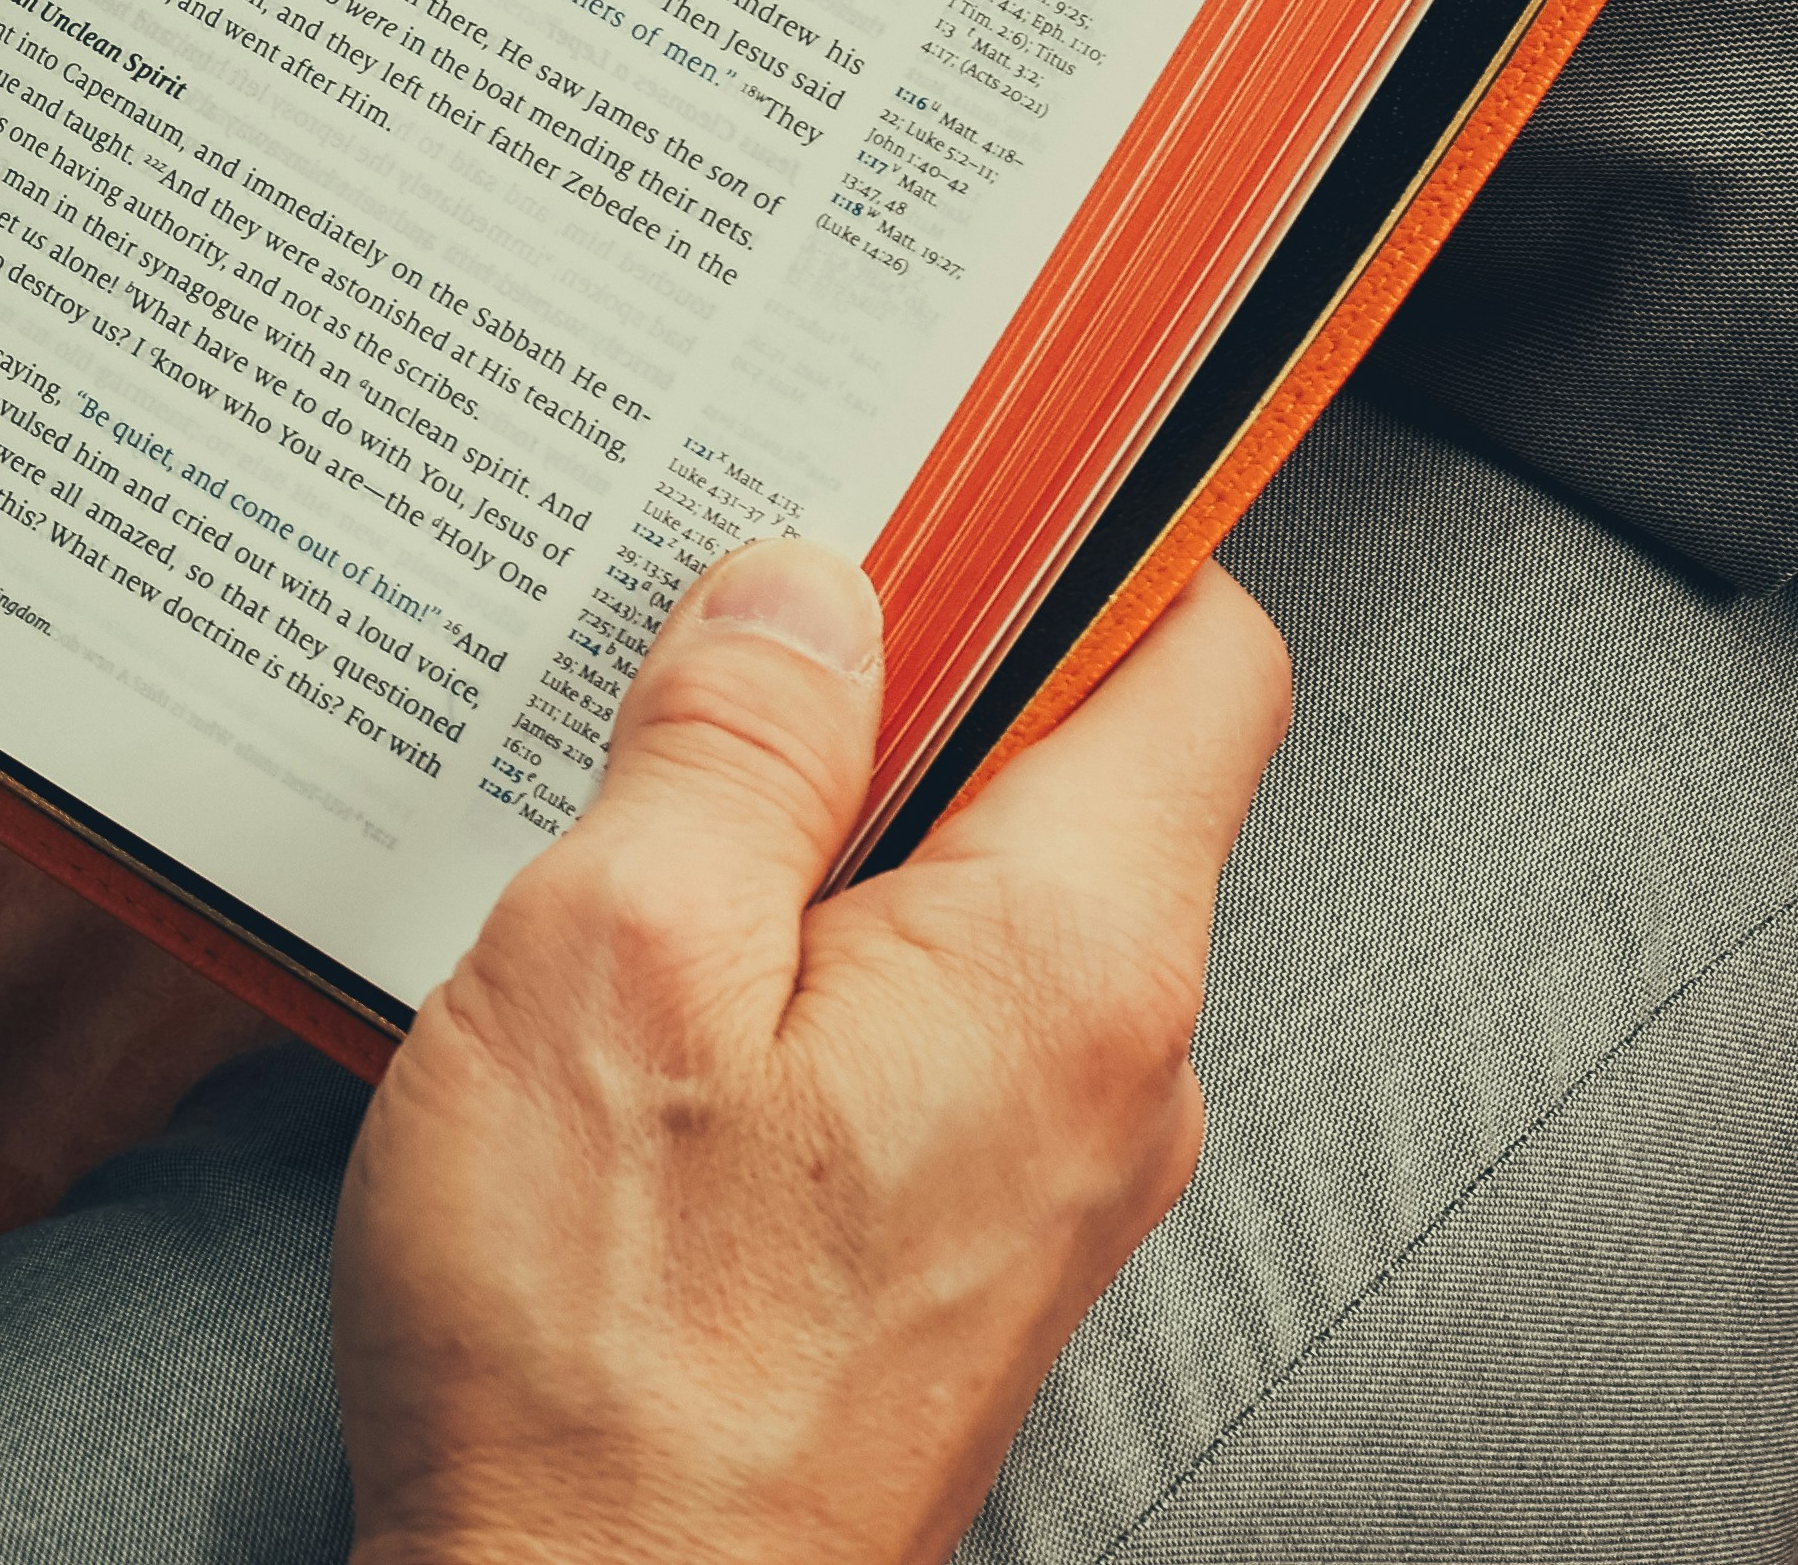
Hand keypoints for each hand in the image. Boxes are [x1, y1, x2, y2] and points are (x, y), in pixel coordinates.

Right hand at [331, 543, 1289, 1564]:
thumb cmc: (603, 1358)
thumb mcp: (607, 971)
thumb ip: (722, 751)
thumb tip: (799, 588)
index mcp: (1072, 960)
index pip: (1194, 648)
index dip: (1079, 515)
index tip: (932, 440)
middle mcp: (1113, 1067)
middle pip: (1074, 755)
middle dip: (899, 653)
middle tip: (705, 600)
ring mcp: (1040, 1169)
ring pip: (976, 889)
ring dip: (821, 810)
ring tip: (631, 782)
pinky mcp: (946, 1246)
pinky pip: (914, 1014)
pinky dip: (797, 944)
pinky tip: (638, 961)